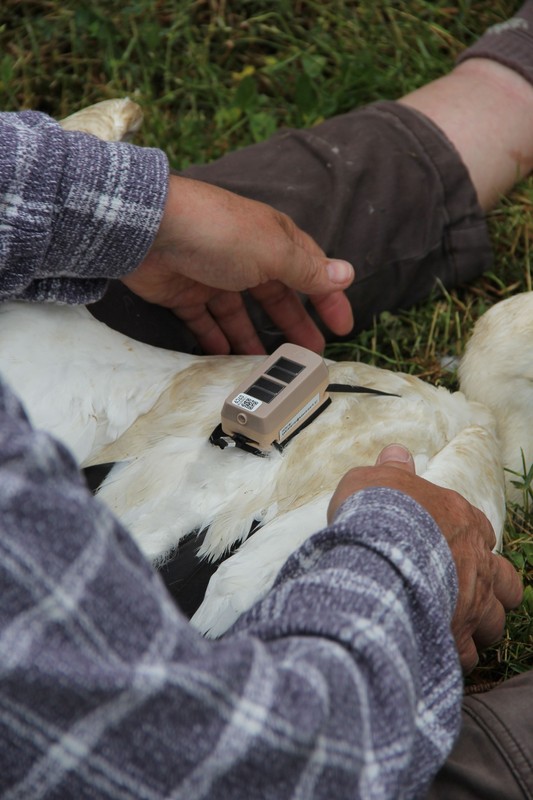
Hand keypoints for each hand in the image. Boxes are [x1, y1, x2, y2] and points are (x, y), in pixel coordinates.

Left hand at [122, 175, 354, 353]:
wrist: (150, 228)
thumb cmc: (219, 233)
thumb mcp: (273, 253)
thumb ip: (307, 271)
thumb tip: (346, 275)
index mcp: (273, 241)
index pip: (310, 272)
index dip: (329, 299)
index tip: (343, 328)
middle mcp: (246, 257)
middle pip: (276, 297)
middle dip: (294, 325)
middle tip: (309, 356)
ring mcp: (213, 276)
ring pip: (240, 314)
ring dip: (255, 339)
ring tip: (268, 367)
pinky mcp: (184, 294)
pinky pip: (205, 323)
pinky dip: (216, 340)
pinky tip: (227, 358)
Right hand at [327, 444, 522, 672]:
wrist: (378, 550)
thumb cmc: (379, 512)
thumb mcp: (376, 479)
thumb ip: (390, 470)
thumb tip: (396, 454)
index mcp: (461, 520)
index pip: (483, 531)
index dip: (472, 541)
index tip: (455, 546)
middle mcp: (476, 562)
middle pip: (505, 582)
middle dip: (493, 590)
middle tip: (469, 592)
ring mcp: (471, 601)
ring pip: (496, 622)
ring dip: (480, 626)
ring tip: (459, 627)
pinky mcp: (456, 634)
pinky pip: (467, 654)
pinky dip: (456, 654)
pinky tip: (438, 650)